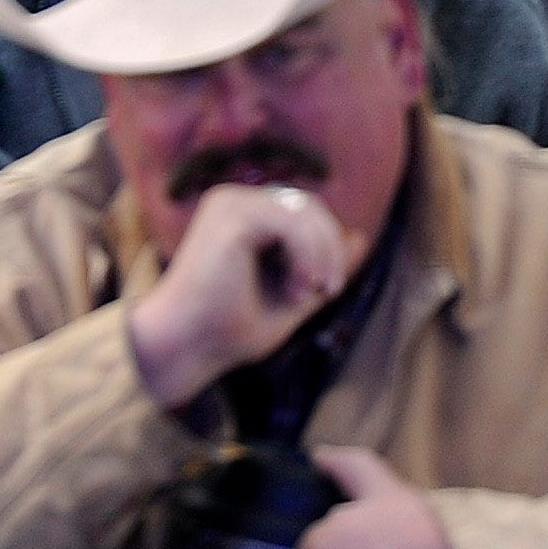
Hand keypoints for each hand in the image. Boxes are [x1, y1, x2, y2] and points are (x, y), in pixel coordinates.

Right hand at [123, 183, 352, 409]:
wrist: (186, 347)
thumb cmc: (227, 330)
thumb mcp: (291, 295)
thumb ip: (322, 267)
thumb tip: (361, 237)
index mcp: (240, 216)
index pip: (305, 212)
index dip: (328, 247)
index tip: (326, 292)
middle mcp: (232, 201)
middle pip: (309, 206)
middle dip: (329, 250)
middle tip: (325, 293)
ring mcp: (229, 203)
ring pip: (305, 212)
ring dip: (320, 256)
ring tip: (305, 296)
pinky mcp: (231, 216)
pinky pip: (292, 222)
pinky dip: (308, 256)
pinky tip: (298, 287)